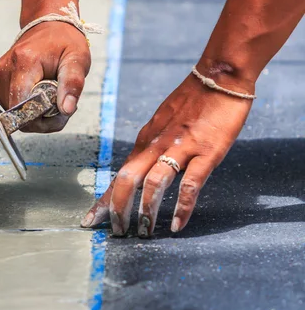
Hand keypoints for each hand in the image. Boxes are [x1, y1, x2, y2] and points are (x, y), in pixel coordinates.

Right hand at [0, 21, 90, 132]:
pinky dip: (25, 107)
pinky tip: (39, 95)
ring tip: (50, 97)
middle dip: (40, 118)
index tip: (60, 112)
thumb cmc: (64, 41)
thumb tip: (66, 110)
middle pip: (17, 113)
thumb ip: (73, 84)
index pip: (22, 106)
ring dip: (33, 113)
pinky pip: (9, 105)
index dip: (41, 119)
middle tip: (61, 104)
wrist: (49, 26)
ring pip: (12, 112)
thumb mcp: (77, 59)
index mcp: (24, 62)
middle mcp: (5, 69)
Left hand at [81, 72, 252, 236]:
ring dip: (146, 211)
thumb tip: (139, 169)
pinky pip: (190, 182)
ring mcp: (181, 148)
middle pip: (128, 180)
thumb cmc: (191, 102)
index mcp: (145, 140)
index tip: (91, 219)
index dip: (105, 198)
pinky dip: (182, 206)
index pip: (120, 174)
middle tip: (116, 232)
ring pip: (154, 183)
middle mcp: (156, 145)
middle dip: (118, 208)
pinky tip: (176, 224)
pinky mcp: (206, 152)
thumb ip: (151, 146)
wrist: (218, 76)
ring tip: (143, 233)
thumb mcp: (162, 123)